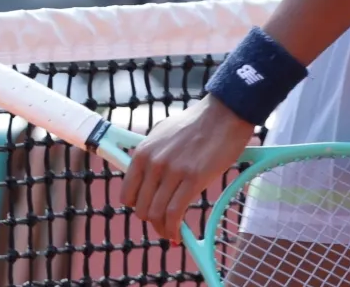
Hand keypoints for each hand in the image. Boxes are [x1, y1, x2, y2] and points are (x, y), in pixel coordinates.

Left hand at [117, 96, 256, 243]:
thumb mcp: (161, 134)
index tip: (148, 211)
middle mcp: (153, 163)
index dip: (137, 207)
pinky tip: (179, 235)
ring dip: (163, 229)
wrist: (222, 115)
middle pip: (142, 207)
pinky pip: (176, 213)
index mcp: (142, 152)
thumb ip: (151, 155)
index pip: (127, 193)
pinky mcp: (193, 179)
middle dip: (151, 221)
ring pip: (157, 214)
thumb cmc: (195, 124)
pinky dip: (174, 229)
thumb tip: (146, 177)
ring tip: (171, 234)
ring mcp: (172, 172)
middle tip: (163, 224)